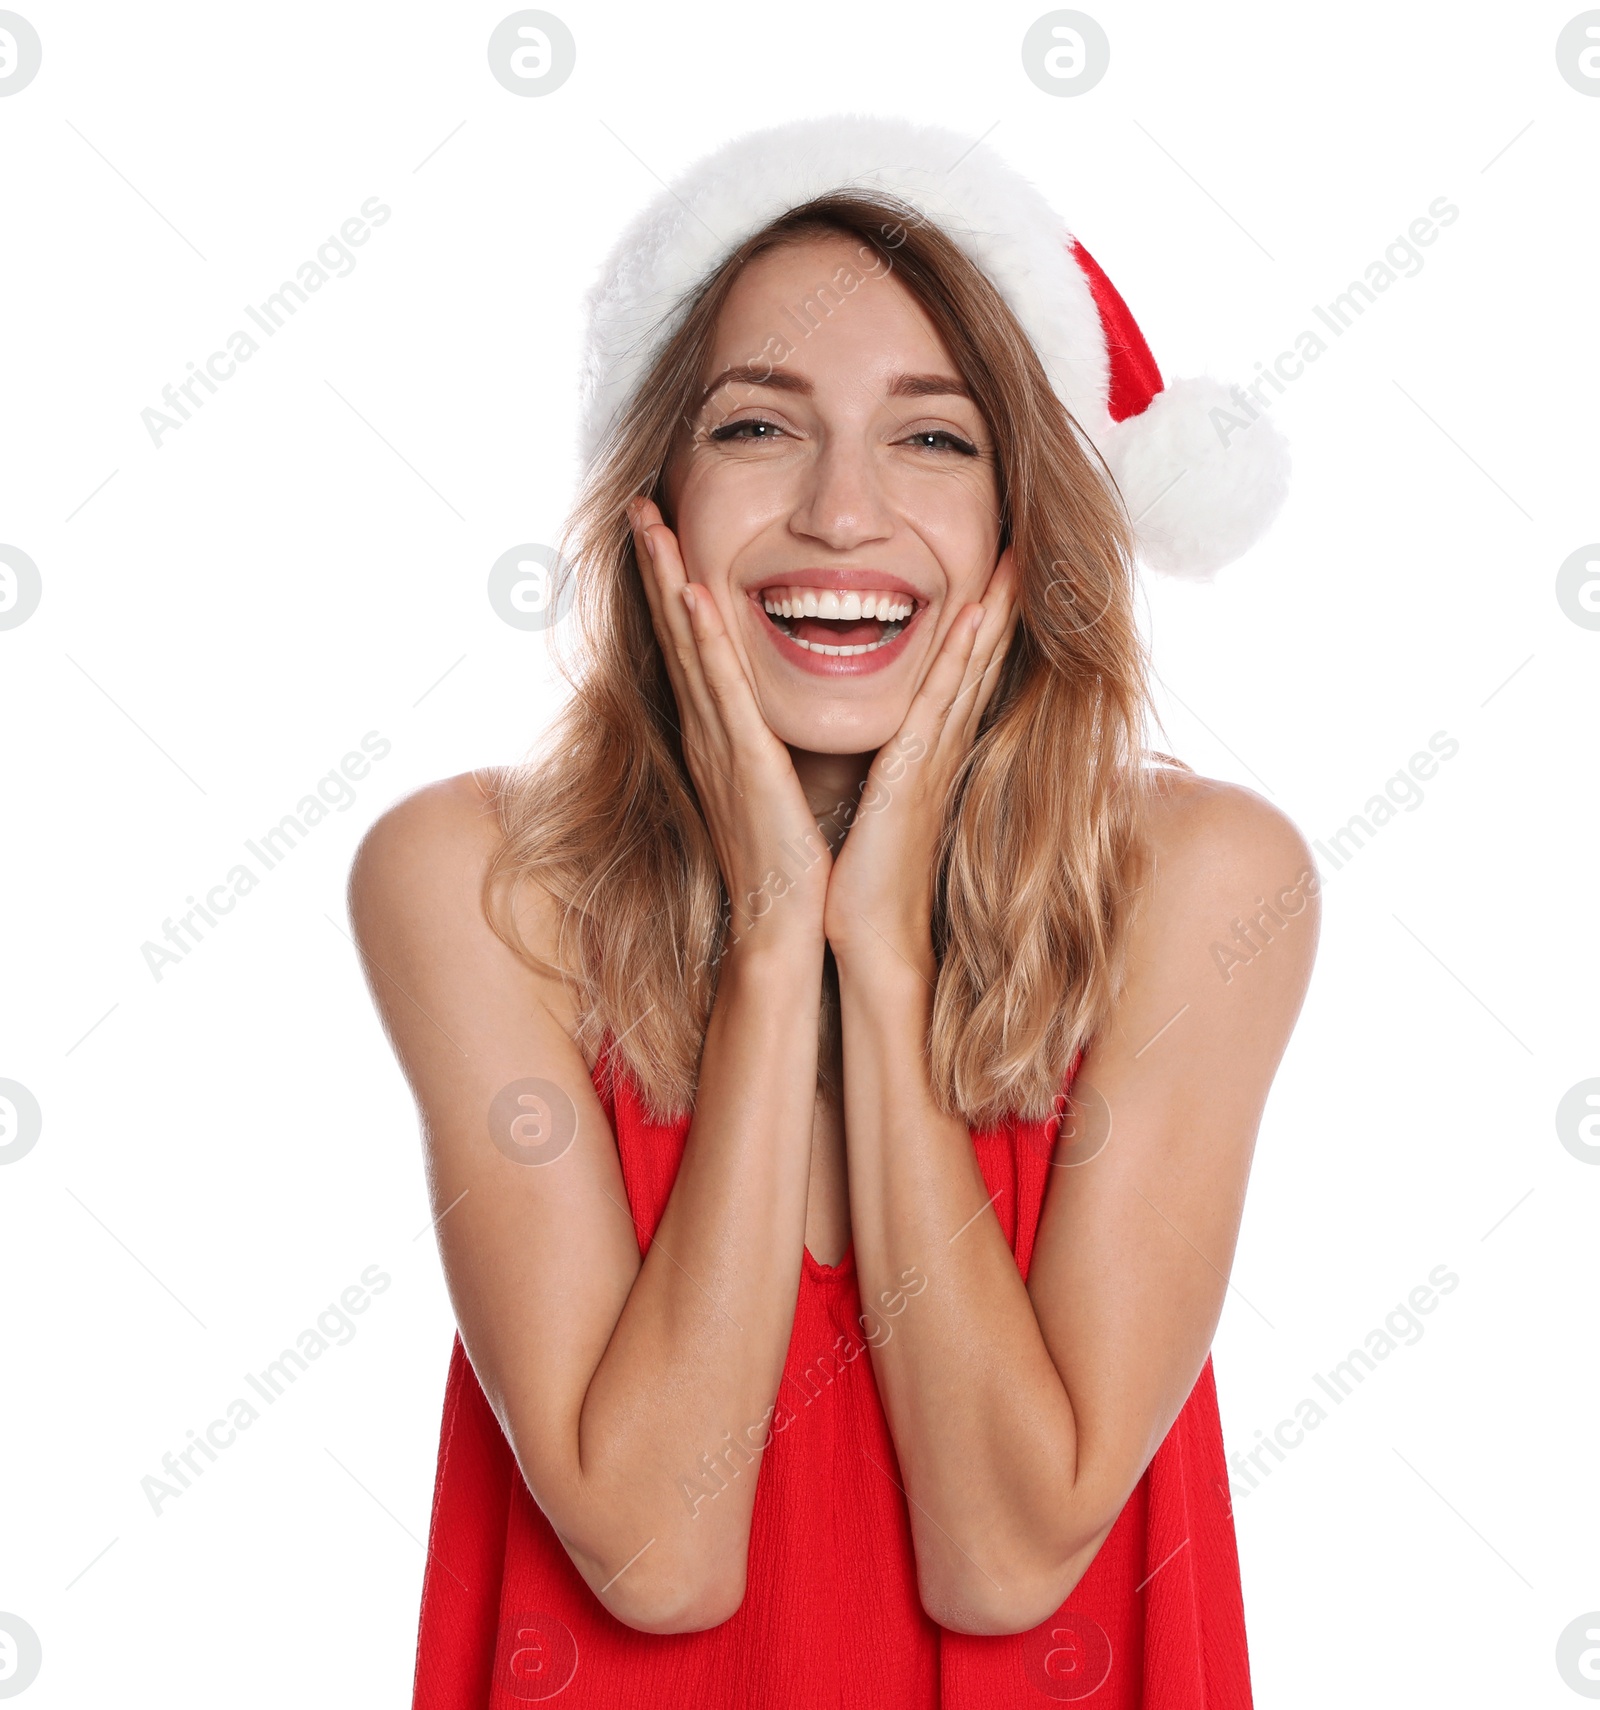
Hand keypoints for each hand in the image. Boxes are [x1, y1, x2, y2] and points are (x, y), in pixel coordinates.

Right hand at [627, 496, 830, 949]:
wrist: (790, 922)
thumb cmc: (794, 859)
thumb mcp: (780, 782)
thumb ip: (771, 740)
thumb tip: (779, 707)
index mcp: (722, 734)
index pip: (693, 644)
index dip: (675, 584)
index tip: (665, 530)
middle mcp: (709, 731)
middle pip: (677, 632)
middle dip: (659, 565)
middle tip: (639, 504)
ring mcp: (720, 746)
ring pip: (689, 648)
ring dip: (670, 582)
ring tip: (652, 524)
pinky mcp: (742, 765)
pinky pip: (721, 692)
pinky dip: (705, 642)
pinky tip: (694, 596)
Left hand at [822, 547, 1020, 973]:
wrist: (869, 937)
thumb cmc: (867, 878)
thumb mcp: (880, 806)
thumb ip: (890, 770)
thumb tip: (887, 748)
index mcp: (929, 751)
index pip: (963, 670)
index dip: (985, 619)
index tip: (1001, 568)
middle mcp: (942, 746)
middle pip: (981, 657)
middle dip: (1004, 599)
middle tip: (1030, 543)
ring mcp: (934, 756)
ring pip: (970, 666)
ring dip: (993, 609)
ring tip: (1016, 556)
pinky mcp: (915, 772)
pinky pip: (940, 700)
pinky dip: (961, 656)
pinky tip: (974, 613)